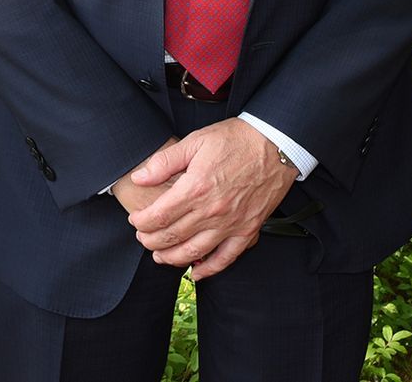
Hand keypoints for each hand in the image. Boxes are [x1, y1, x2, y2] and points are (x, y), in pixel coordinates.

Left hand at [126, 119, 296, 279]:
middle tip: (143, 237)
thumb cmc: (236, 140)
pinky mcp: (247, 230)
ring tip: (159, 255)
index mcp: (196, 188)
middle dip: (150, 241)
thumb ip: (164, 162)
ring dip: (171, 258)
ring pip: (193, 253)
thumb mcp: (196, 141)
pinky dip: (208, 270)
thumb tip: (139, 178)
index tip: (135, 220)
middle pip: (171, 237)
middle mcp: (211, 211)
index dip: (141, 222)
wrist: (275, 143)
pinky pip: (225, 259)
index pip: (158, 216)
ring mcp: (230, 224)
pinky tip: (196, 272)